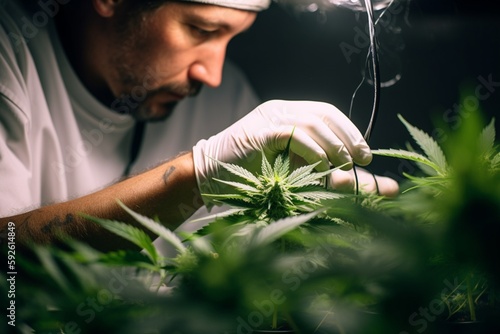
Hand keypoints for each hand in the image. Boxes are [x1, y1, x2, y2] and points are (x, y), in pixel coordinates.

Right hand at [193, 100, 394, 205]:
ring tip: (344, 165)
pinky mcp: (258, 132)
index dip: (350, 130)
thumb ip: (324, 172)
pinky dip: (312, 150)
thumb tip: (358, 181)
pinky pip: (292, 134)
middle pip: (323, 114)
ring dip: (333, 144)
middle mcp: (279, 110)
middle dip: (348, 136)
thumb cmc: (249, 176)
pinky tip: (322, 166)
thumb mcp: (293, 172)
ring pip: (311, 122)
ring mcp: (267, 118)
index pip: (326, 113)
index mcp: (287, 114)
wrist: (209, 177)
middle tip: (362, 159)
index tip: (365, 154)